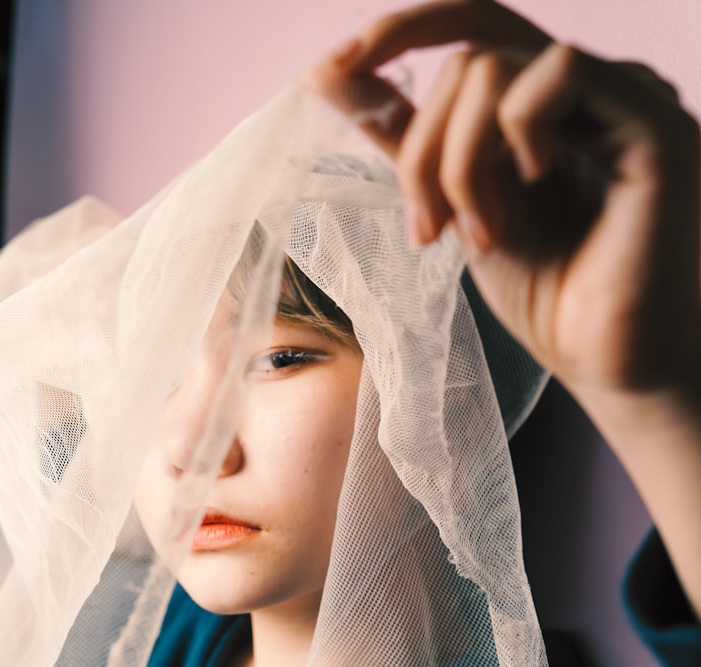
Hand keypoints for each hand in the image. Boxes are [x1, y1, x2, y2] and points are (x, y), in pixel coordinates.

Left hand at [309, 0, 700, 397]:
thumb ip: (400, 135)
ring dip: (458, 161)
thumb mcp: (451, 202)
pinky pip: (557, 72)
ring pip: (493, 68)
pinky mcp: (653, 120)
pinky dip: (516, 132)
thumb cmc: (545, 291)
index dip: (396, 32)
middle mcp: (583, 90)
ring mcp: (622, 98)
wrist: (609, 361)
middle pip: (465, 61)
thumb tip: (324, 72)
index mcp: (540, 104)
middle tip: (428, 230)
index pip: (467, 27)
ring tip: (477, 235)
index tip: (329, 70)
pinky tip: (532, 185)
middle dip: (422, 152)